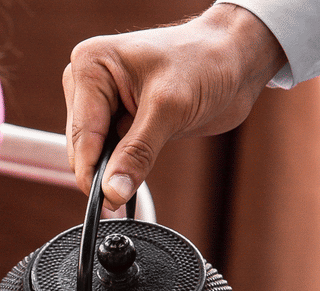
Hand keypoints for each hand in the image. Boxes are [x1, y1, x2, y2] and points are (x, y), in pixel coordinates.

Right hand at [63, 3, 286, 208]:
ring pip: (95, 154)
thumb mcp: (169, 109)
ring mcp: (103, 101)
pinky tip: (138, 169)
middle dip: (102, 172)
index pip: (82, 132)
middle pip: (82, 146)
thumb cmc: (206, 62)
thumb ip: (137, 152)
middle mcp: (90, 82)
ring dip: (114, 170)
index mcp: (91, 65)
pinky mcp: (120, 118)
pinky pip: (111, 153)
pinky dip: (123, 167)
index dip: (92, 171)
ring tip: (137, 174)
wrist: (237, 59)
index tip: (107, 202)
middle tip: (123, 197)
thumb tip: (113, 191)